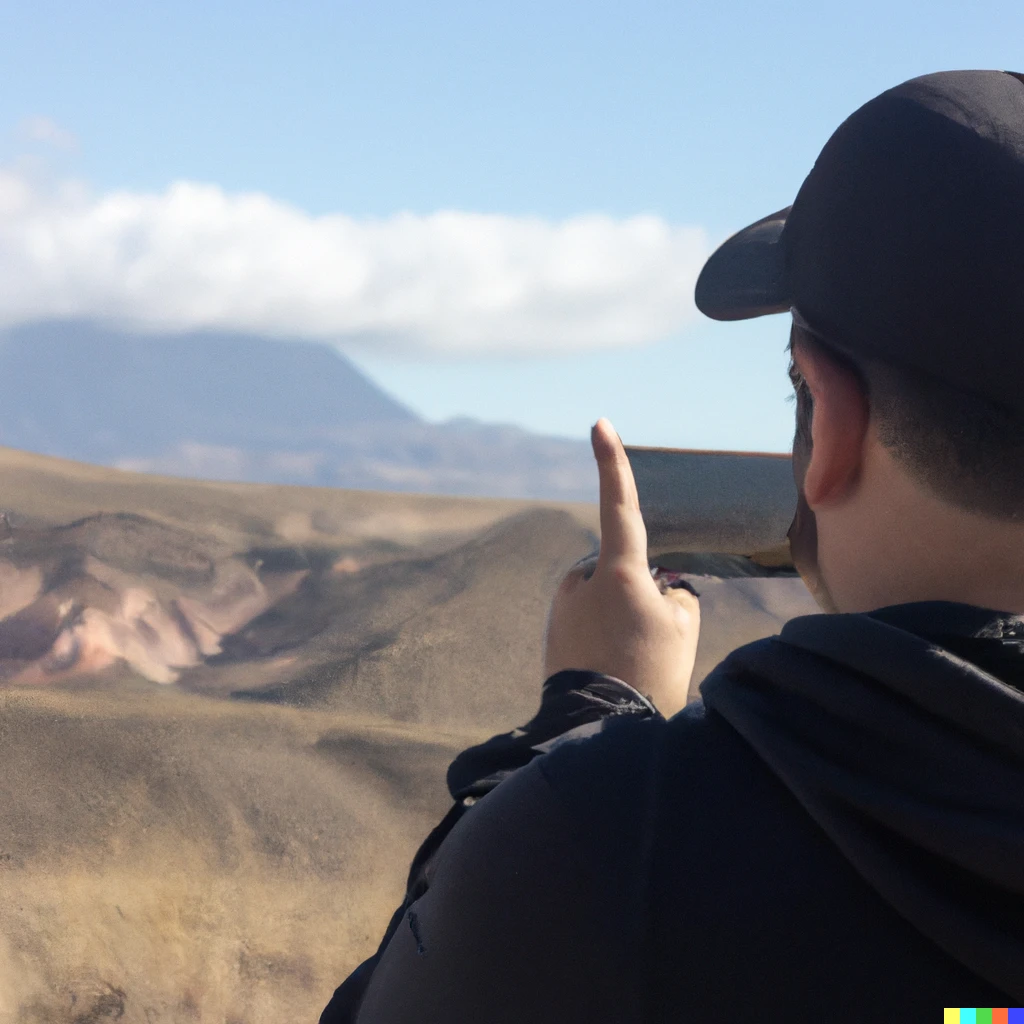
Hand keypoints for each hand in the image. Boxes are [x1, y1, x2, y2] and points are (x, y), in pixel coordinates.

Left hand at [542, 418, 700, 717]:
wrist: (599, 730)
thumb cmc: (648, 673)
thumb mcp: (682, 627)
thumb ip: (674, 594)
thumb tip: (661, 589)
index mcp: (617, 571)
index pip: (620, 505)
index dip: (613, 463)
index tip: (600, 424)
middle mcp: (580, 581)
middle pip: (619, 567)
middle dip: (637, 590)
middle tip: (651, 638)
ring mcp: (562, 608)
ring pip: (604, 597)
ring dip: (620, 616)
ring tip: (632, 660)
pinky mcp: (553, 634)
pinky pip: (588, 622)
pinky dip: (604, 637)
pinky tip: (614, 668)